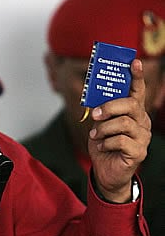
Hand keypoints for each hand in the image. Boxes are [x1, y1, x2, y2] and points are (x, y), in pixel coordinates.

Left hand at [88, 58, 150, 202]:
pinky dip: (107, 143)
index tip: (133, 62)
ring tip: (95, 136)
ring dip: (104, 129)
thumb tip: (93, 101)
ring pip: (123, 123)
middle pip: (131, 105)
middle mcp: (141, 122)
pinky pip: (122, 141)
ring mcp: (142, 137)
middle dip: (109, 107)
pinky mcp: (139, 152)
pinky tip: (102, 147)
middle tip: (94, 115)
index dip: (136, 76)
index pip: (137, 91)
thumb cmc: (104, 146)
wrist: (106, 173)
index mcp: (133, 113)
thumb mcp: (99, 126)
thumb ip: (100, 113)